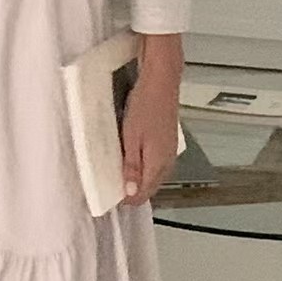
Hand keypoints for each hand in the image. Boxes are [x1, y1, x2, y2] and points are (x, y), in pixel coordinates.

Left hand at [119, 54, 182, 206]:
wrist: (162, 81)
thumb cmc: (146, 105)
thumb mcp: (131, 138)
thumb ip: (132, 166)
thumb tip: (130, 192)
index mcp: (158, 163)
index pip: (143, 194)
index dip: (127, 199)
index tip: (111, 195)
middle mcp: (167, 161)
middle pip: (150, 188)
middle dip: (133, 191)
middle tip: (113, 186)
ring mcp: (169, 151)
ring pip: (154, 177)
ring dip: (139, 180)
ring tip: (121, 175)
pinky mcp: (168, 142)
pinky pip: (156, 164)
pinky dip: (145, 168)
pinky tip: (134, 160)